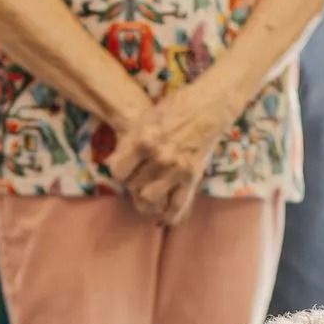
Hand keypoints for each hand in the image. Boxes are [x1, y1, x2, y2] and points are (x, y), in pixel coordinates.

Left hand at [105, 86, 219, 223]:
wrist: (208, 106)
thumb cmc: (175, 108)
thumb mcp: (147, 119)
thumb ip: (130, 141)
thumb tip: (115, 162)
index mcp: (143, 140)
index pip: (118, 171)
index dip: (119, 171)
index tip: (124, 169)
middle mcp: (159, 157)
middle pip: (132, 184)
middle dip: (131, 184)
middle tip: (137, 179)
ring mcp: (176, 169)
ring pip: (149, 198)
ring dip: (146, 198)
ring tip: (147, 193)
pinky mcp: (192, 177)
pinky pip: (178, 204)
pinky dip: (169, 214)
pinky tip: (163, 216)